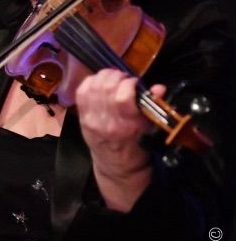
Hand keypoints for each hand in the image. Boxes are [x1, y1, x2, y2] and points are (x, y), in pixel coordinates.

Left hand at [75, 71, 163, 209]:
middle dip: (117, 76)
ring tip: (113, 77)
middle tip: (124, 78)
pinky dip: (90, 82)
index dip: (129, 83)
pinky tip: (99, 82)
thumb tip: (159, 87)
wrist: (116, 164)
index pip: (122, 97)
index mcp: (126, 126)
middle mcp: (106, 122)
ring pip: (92, 87)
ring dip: (104, 76)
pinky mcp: (81, 117)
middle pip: (106, 88)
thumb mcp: (150, 127)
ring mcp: (91, 120)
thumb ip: (153, 105)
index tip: (135, 83)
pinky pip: (81, 92)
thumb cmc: (137, 144)